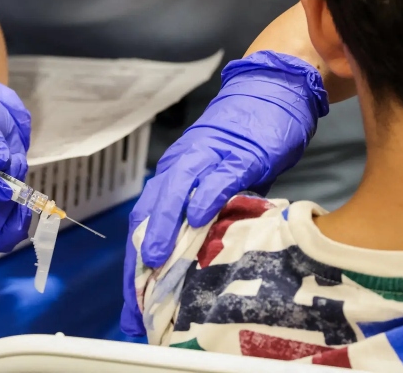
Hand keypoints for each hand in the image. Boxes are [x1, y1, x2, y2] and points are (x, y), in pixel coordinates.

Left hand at [120, 51, 329, 335]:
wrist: (270, 93)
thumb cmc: (246, 145)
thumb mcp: (222, 188)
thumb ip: (210, 219)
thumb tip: (199, 265)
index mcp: (172, 179)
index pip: (143, 226)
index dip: (134, 268)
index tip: (133, 308)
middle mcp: (179, 168)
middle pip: (148, 214)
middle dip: (138, 259)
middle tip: (136, 297)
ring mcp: (206, 158)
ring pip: (174, 193)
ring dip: (164, 227)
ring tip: (155, 260)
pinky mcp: (238, 153)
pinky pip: (218, 175)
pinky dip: (206, 194)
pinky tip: (200, 217)